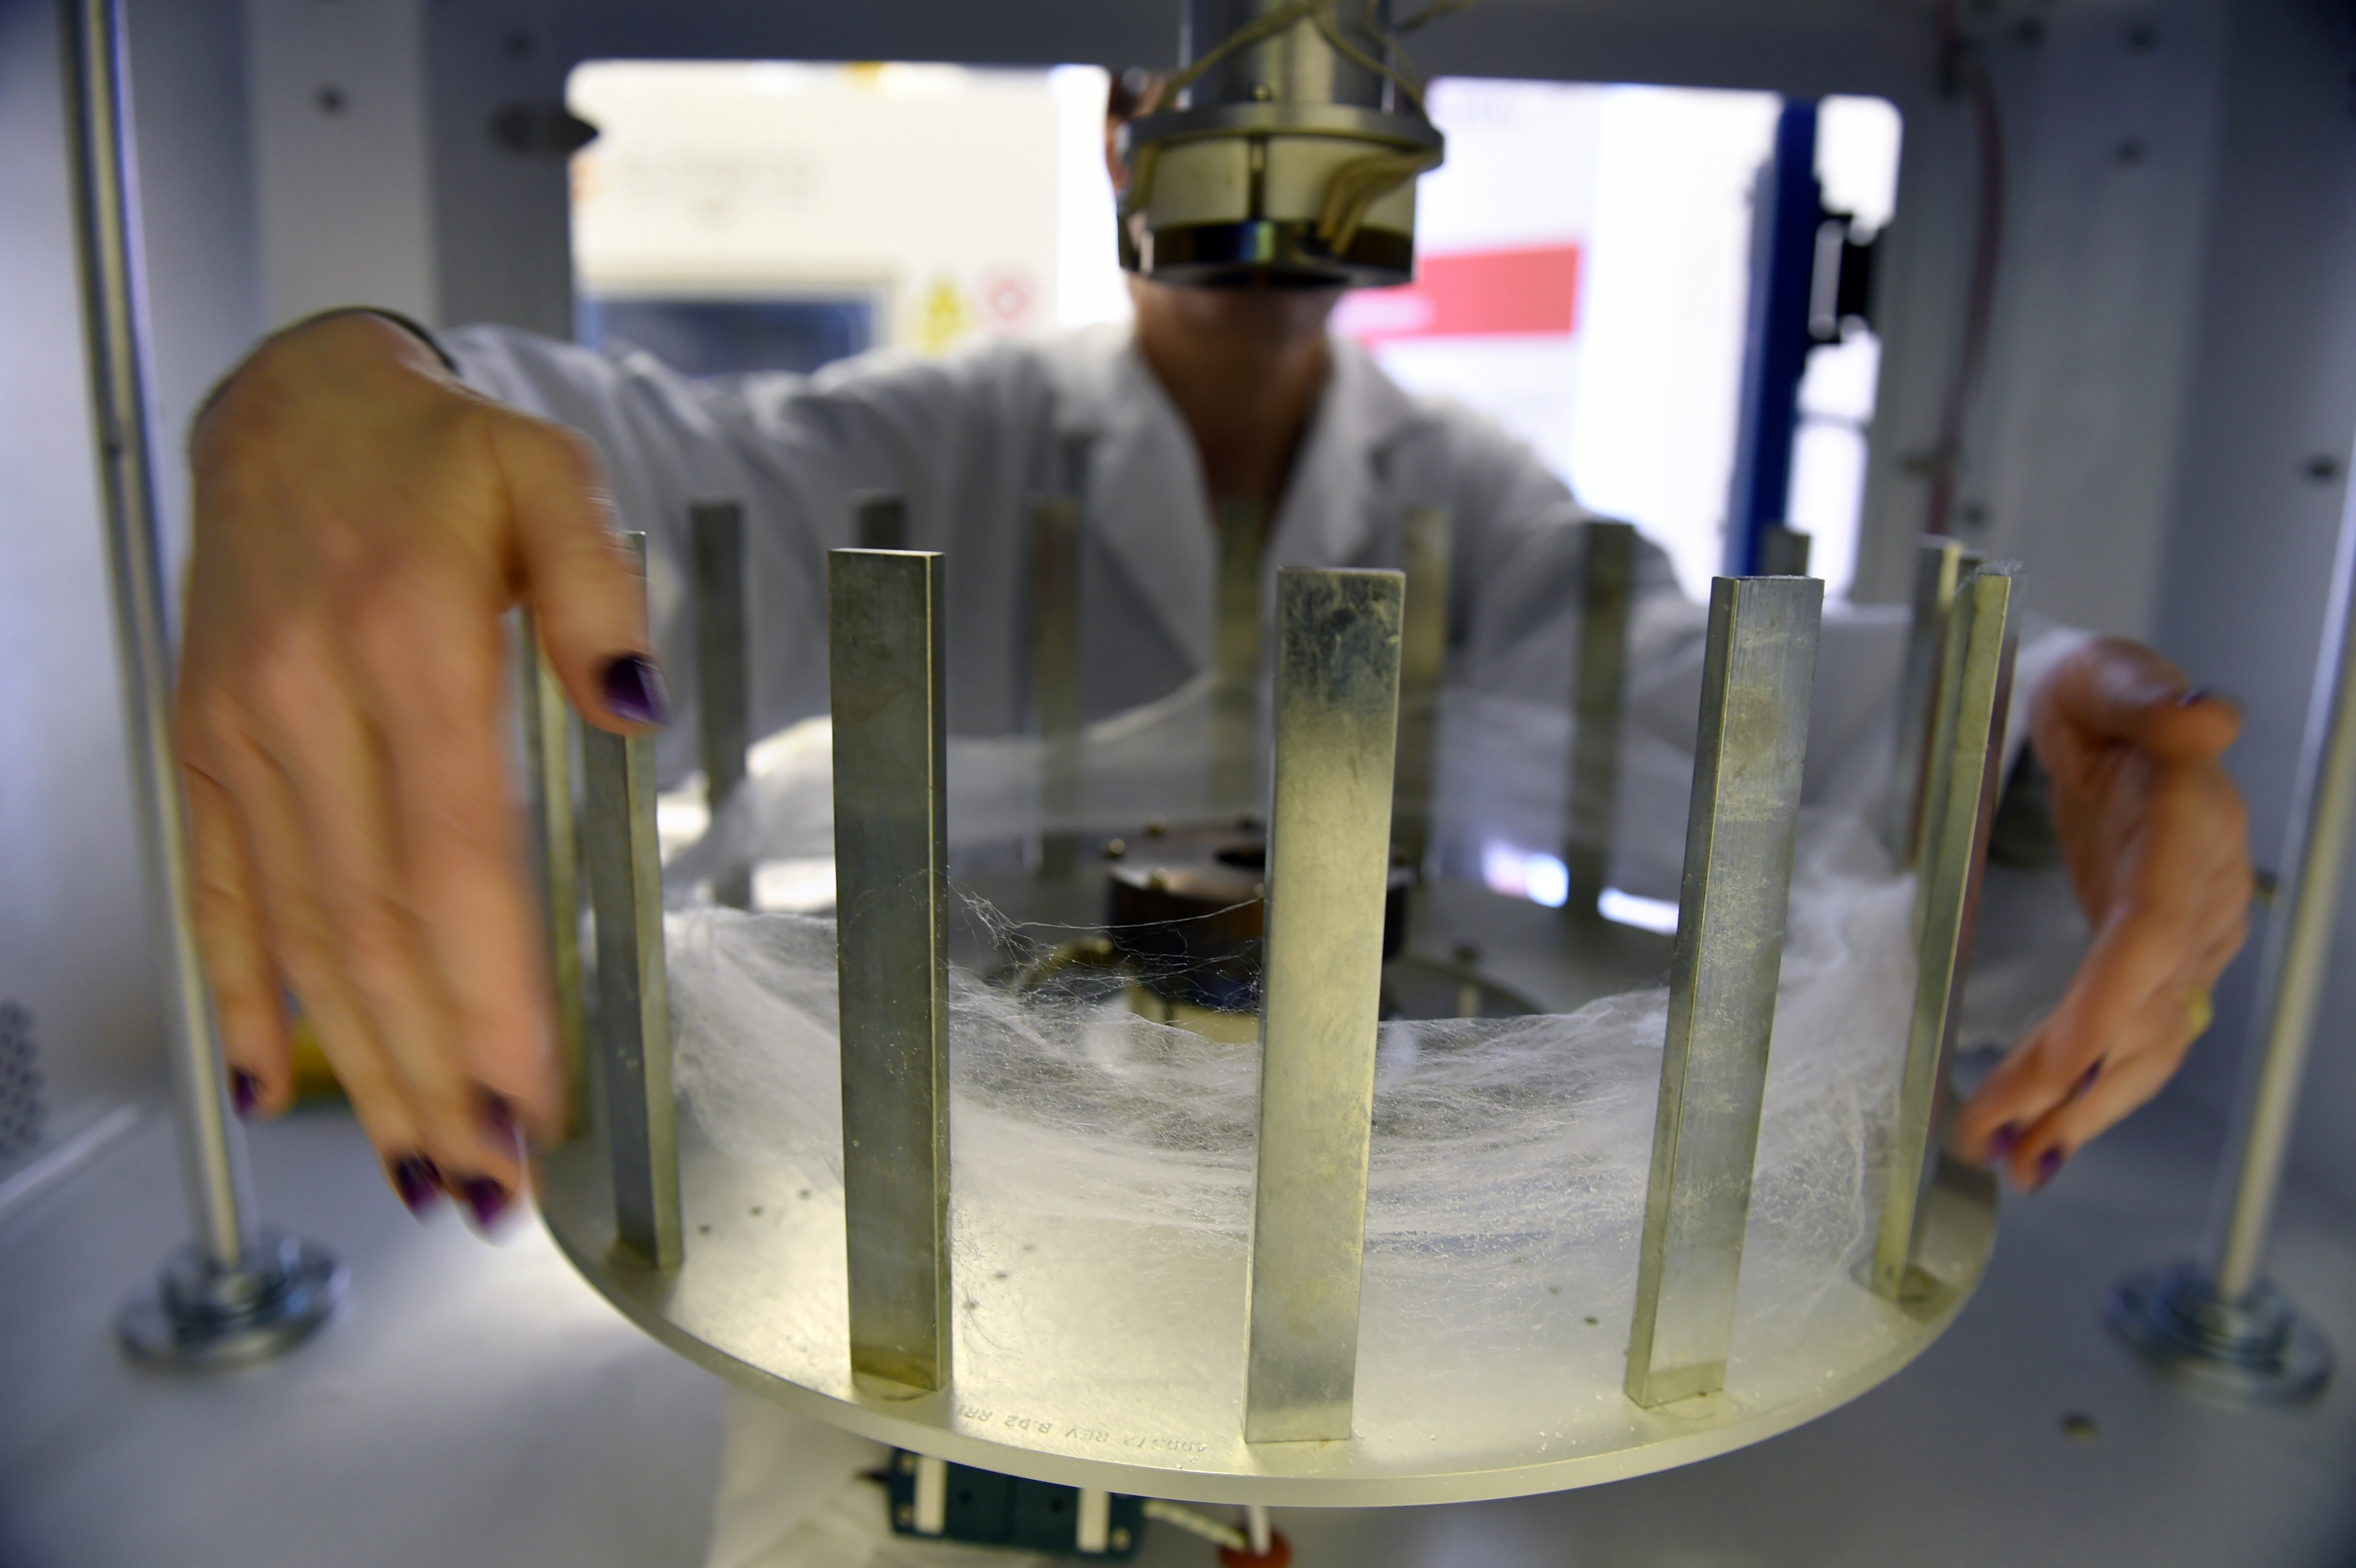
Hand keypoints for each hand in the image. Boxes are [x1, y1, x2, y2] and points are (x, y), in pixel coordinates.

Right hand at [179, 311, 661, 1225]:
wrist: (296, 407)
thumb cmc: (440, 457)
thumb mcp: (553, 482)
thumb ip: (602, 594)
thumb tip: (638, 705)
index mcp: (404, 646)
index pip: (455, 860)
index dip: (492, 994)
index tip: (534, 1096)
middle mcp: (305, 703)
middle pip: (374, 928)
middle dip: (434, 1072)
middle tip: (490, 1182)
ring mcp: (239, 735)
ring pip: (303, 936)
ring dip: (359, 1066)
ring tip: (420, 1169)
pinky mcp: (202, 749)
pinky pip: (218, 894)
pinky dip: (240, 998)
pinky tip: (271, 1087)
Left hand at [1956, 638, 2252, 1188]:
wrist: (2115, 712)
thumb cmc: (2102, 695)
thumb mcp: (2112, 677)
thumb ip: (2147, 697)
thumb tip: (2202, 716)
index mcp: (2186, 829)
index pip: (2156, 928)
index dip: (2116, 995)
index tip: (2063, 1055)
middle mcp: (2201, 896)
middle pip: (2146, 1007)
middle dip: (2075, 1081)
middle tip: (2000, 1141)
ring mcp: (2188, 937)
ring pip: (2146, 1042)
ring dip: (2079, 1109)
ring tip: (2011, 1162)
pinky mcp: (2159, 960)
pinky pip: (2132, 1038)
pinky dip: (2084, 1090)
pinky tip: (2036, 1136)